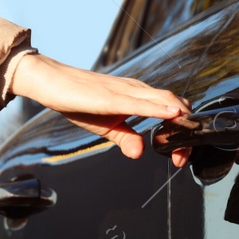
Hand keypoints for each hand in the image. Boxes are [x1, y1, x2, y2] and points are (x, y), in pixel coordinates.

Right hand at [8, 53, 192, 161]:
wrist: (51, 81)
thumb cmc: (78, 100)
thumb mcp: (106, 127)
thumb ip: (126, 139)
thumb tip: (139, 154)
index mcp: (138, 96)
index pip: (173, 110)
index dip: (183, 133)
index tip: (180, 156)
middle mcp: (137, 90)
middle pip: (176, 105)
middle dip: (188, 132)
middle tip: (184, 157)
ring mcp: (126, 90)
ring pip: (164, 100)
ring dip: (180, 122)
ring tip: (187, 142)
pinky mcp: (111, 96)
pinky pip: (139, 102)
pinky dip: (159, 109)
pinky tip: (171, 114)